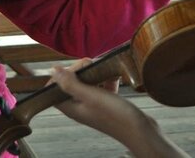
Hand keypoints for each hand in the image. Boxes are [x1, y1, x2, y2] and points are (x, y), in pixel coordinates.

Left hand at [49, 61, 187, 156]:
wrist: (140, 130)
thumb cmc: (115, 116)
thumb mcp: (91, 96)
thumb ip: (70, 84)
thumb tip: (53, 70)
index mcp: (71, 108)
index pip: (55, 89)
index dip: (61, 75)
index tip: (75, 68)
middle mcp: (80, 106)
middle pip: (72, 83)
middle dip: (80, 70)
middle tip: (91, 64)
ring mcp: (94, 105)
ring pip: (88, 83)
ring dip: (95, 73)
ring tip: (104, 68)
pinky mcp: (106, 103)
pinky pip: (102, 86)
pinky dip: (107, 79)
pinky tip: (114, 77)